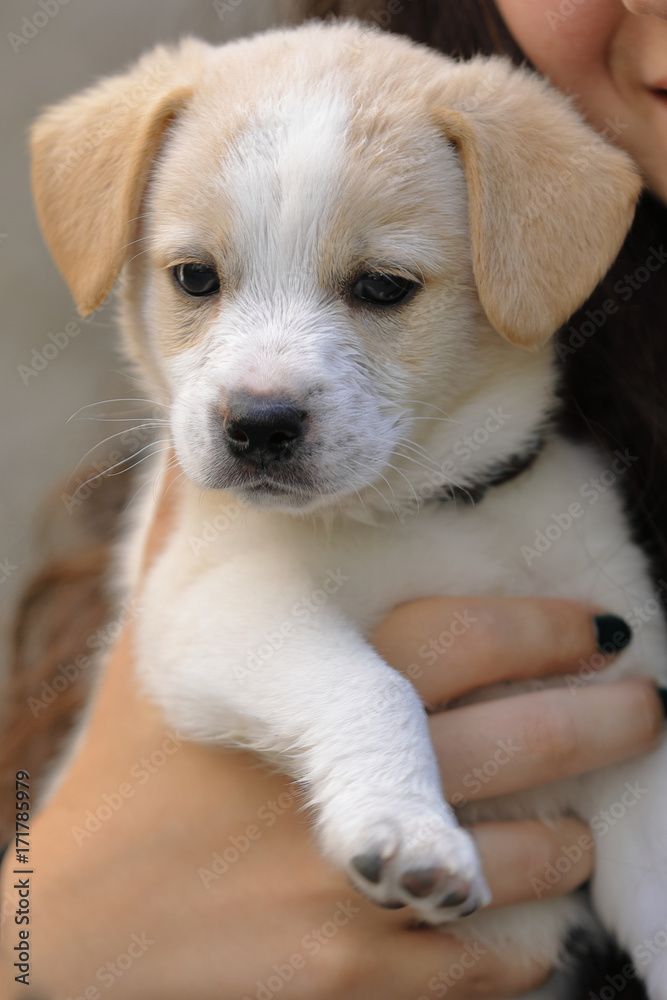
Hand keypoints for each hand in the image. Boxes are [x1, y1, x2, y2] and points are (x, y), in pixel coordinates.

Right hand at [1, 473, 661, 998]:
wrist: (74, 928)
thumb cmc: (127, 776)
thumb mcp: (154, 646)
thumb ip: (189, 541)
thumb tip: (205, 450)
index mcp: (310, 692)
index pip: (466, 638)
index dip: (548, 628)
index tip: (596, 628)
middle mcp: (351, 785)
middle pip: (529, 737)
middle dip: (610, 718)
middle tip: (643, 704)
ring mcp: (366, 887)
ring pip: (534, 855)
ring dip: (573, 831)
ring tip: (580, 816)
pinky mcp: (364, 976)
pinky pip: (496, 959)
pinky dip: (530, 936)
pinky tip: (530, 916)